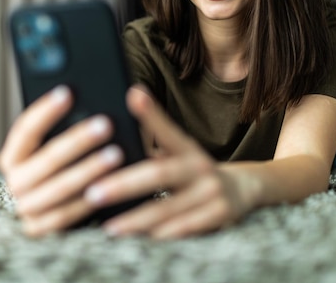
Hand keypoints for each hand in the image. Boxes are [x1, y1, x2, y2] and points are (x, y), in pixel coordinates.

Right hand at [0, 86, 125, 235]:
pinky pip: (65, 216)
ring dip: (88, 170)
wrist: (70, 209)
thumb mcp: (65, 145)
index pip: (25, 130)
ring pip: (58, 188)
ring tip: (117, 153)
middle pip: (45, 159)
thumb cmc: (72, 166)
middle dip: (77, 140)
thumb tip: (86, 96)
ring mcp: (26, 209)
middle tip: (105, 123)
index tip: (68, 92)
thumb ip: (70, 125)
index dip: (45, 111)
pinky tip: (110, 185)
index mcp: (13, 157)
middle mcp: (14, 183)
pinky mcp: (41, 231)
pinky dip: (88, 200)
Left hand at [82, 86, 257, 238]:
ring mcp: (212, 192)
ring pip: (169, 208)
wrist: (242, 192)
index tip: (133, 96)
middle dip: (124, 185)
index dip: (152, 113)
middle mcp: (201, 167)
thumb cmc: (193, 174)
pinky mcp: (220, 216)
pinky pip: (185, 229)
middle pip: (160, 173)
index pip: (167, 129)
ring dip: (136, 219)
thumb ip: (149, 147)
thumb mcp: (178, 155)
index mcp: (187, 148)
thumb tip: (108, 137)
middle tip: (93, 193)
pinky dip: (160, 235)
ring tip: (108, 226)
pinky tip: (138, 240)